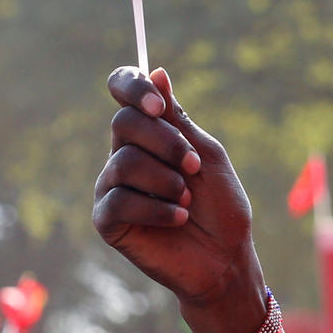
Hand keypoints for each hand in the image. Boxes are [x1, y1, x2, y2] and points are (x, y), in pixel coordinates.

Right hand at [92, 67, 263, 318]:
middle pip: (124, 123)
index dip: (133, 88)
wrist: (225, 259)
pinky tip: (178, 219)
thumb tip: (158, 72)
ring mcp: (112, 187)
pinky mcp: (107, 219)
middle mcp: (124, 155)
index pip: (124, 93)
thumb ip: (179, 120)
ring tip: (187, 202)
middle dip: (167, 143)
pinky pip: (120, 199)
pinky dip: (158, 209)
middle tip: (193, 168)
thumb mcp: (206, 157)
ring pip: (124, 162)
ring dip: (167, 181)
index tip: (159, 106)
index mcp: (149, 135)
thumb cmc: (221, 208)